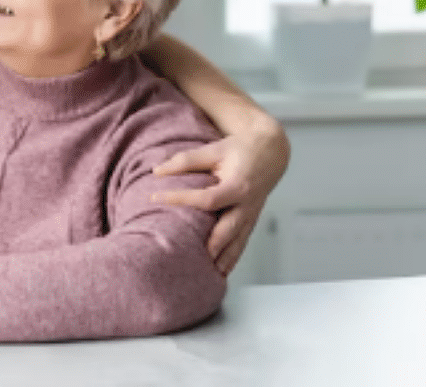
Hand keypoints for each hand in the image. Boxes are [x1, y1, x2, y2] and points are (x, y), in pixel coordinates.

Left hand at [151, 120, 289, 274]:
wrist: (270, 152)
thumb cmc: (240, 150)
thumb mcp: (214, 149)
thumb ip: (186, 160)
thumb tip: (157, 171)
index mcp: (239, 185)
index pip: (207, 199)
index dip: (181, 199)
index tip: (155, 198)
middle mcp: (247, 204)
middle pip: (228, 230)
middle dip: (211, 247)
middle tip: (190, 261)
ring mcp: (251, 215)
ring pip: (237, 242)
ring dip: (223, 260)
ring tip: (206, 278)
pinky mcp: (251, 221)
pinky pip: (241, 243)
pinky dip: (232, 258)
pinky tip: (221, 273)